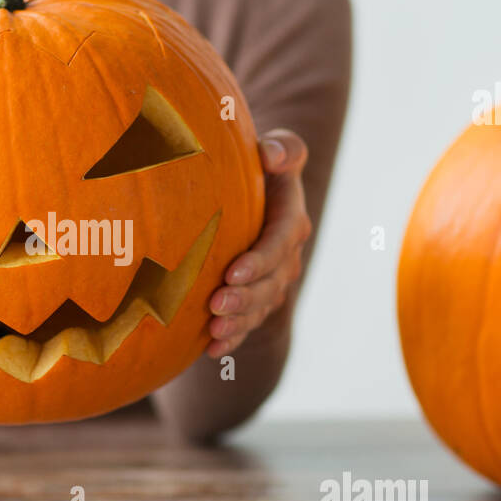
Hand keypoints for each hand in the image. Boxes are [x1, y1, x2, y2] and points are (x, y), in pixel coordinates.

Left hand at [206, 129, 312, 357]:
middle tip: (215, 305)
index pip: (280, 242)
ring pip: (260, 307)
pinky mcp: (255, 298)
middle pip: (271, 283)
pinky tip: (211, 351)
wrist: (248, 191)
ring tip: (213, 332)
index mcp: (290, 219)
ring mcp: (272, 281)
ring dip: (238, 322)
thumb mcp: (275, 151)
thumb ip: (282, 149)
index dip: (260, 260)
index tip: (232, 272)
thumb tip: (271, 154)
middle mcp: (286, 255)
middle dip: (245, 298)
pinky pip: (248, 323)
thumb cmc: (257, 165)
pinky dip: (231, 339)